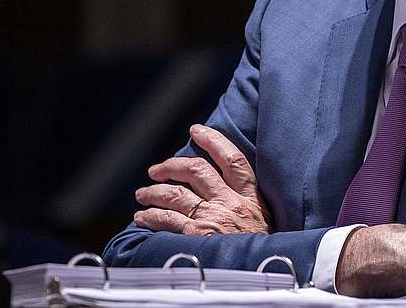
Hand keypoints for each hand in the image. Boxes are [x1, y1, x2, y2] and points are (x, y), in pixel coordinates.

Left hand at [133, 124, 272, 235]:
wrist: (264, 275)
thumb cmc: (263, 248)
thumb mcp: (263, 219)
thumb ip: (246, 202)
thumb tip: (223, 189)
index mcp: (250, 196)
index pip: (232, 158)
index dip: (213, 140)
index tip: (197, 130)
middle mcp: (230, 203)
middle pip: (197, 170)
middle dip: (172, 165)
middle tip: (157, 169)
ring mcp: (213, 218)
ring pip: (176, 193)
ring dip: (154, 190)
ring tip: (142, 193)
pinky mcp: (197, 237)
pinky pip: (167, 220)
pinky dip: (150, 216)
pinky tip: (141, 217)